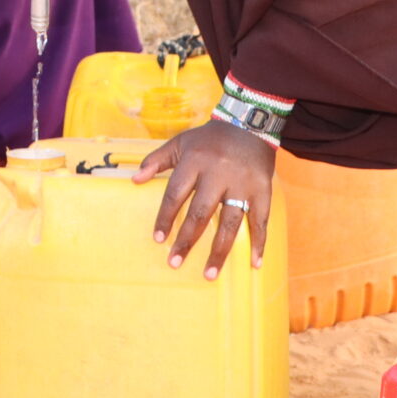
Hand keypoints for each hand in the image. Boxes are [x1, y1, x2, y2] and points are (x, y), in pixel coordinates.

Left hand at [136, 119, 274, 277]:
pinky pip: (260, 221)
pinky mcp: (263, 190)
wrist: (249, 124)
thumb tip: (134, 179)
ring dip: (219, 250)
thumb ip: (156, 160)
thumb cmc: (209, 138)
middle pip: (200, 213)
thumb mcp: (179, 142)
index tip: (158, 239)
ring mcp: (242, 184)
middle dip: (187, 240)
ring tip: (209, 273)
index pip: (175, 194)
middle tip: (174, 262)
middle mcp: (218, 174)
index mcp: (195, 162)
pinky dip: (258, 243)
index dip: (166, 218)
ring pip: (229, 223)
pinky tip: (253, 262)